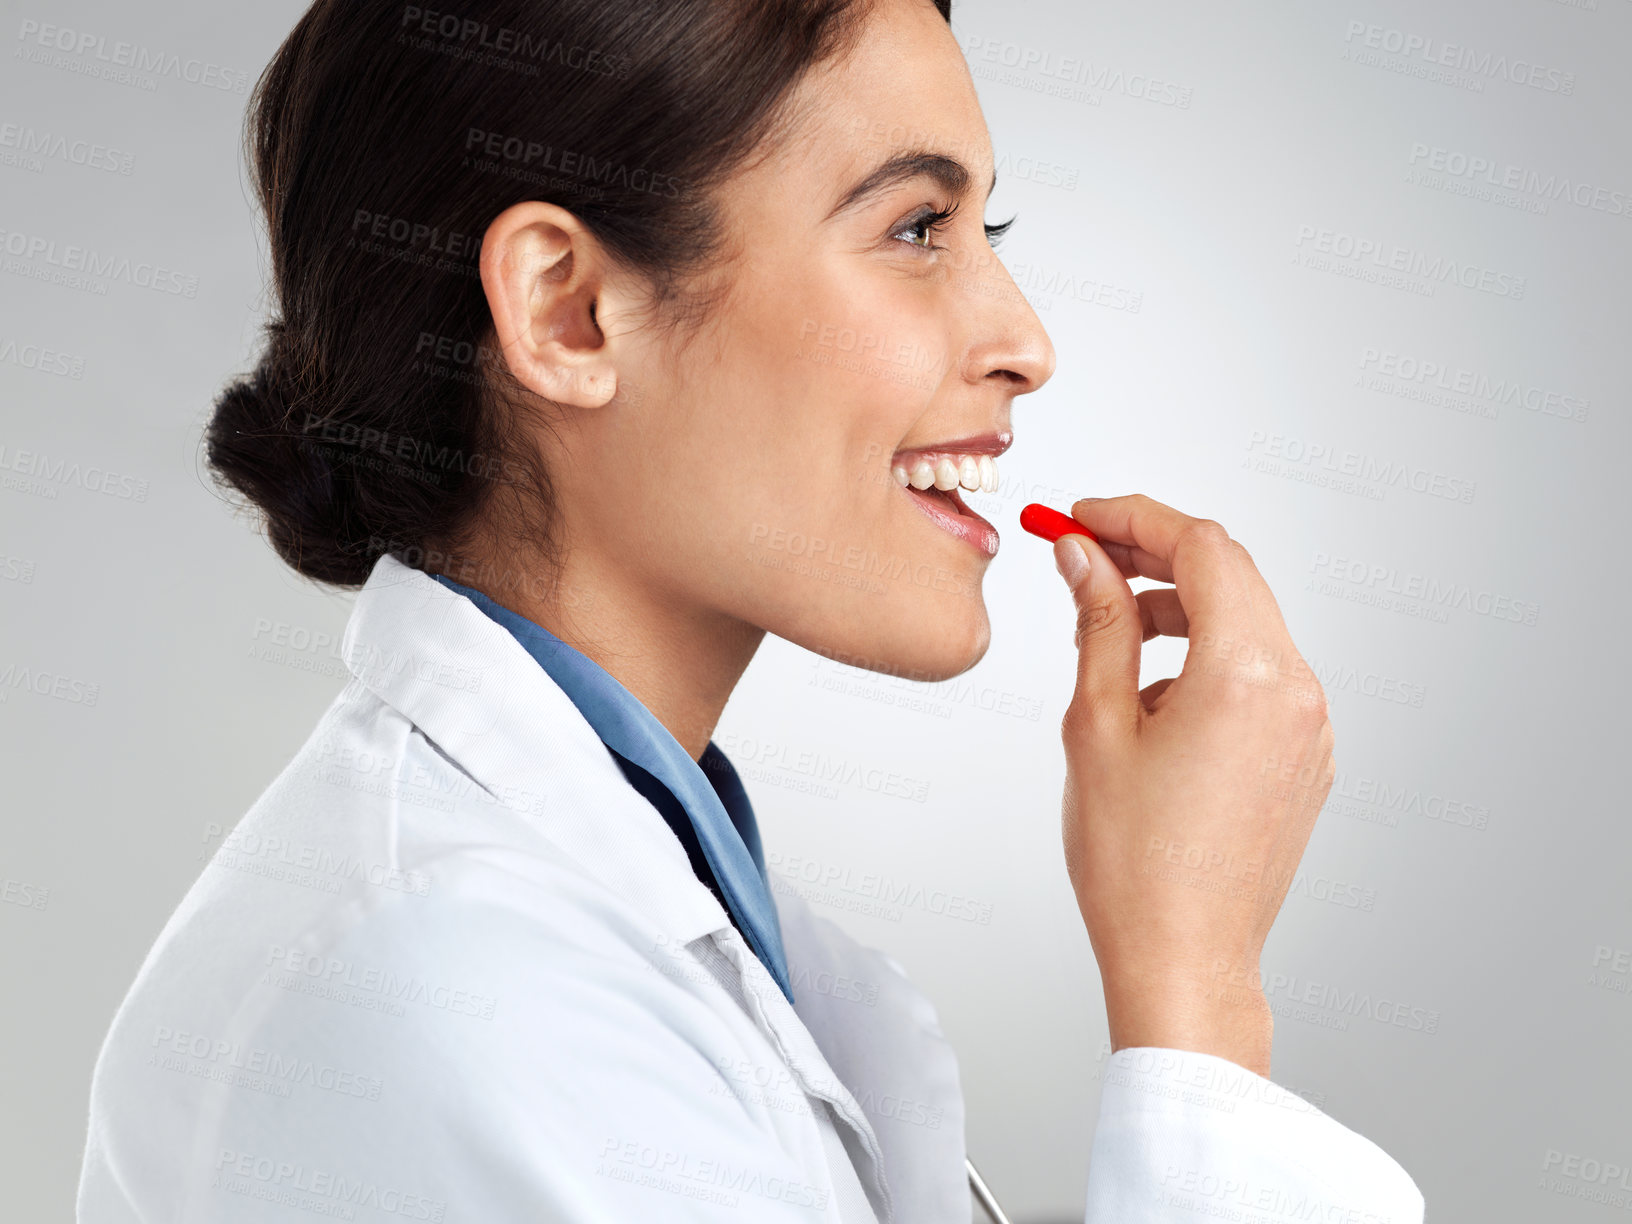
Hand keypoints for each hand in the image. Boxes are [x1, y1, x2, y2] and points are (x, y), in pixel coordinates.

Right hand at [1050, 495, 1335, 1077]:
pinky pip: (1262, 673)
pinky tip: (1154, 688)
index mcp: (1246, 673)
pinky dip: (1209, 654)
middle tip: (1088, 552)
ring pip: (1248, 622)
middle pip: (1231, 575)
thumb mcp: (1096, 724)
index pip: (1200, 547)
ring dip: (1182, 604)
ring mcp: (1311, 725)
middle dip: (1157, 552)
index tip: (1081, 517)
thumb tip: (1085, 556)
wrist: (1184, 957)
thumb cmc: (1134, 862)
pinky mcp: (1307, 756)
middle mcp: (1295, 689)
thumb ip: (1100, 622)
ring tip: (1113, 626)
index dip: (1134, 517)